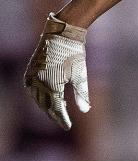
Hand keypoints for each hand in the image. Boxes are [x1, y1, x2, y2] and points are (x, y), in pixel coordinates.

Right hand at [23, 13, 90, 129]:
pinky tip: (50, 98)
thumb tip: (85, 111)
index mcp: (51, 85)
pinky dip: (40, 97)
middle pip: (45, 106)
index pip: (56, 108)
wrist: (62, 34)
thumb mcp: (81, 74)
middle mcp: (37, 83)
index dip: (62, 119)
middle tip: (64, 121)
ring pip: (37, 99)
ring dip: (47, 106)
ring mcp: (31, 78)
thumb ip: (82, 94)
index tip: (68, 127)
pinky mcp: (29, 73)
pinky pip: (32, 91)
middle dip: (54, 114)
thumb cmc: (74, 53)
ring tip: (59, 109)